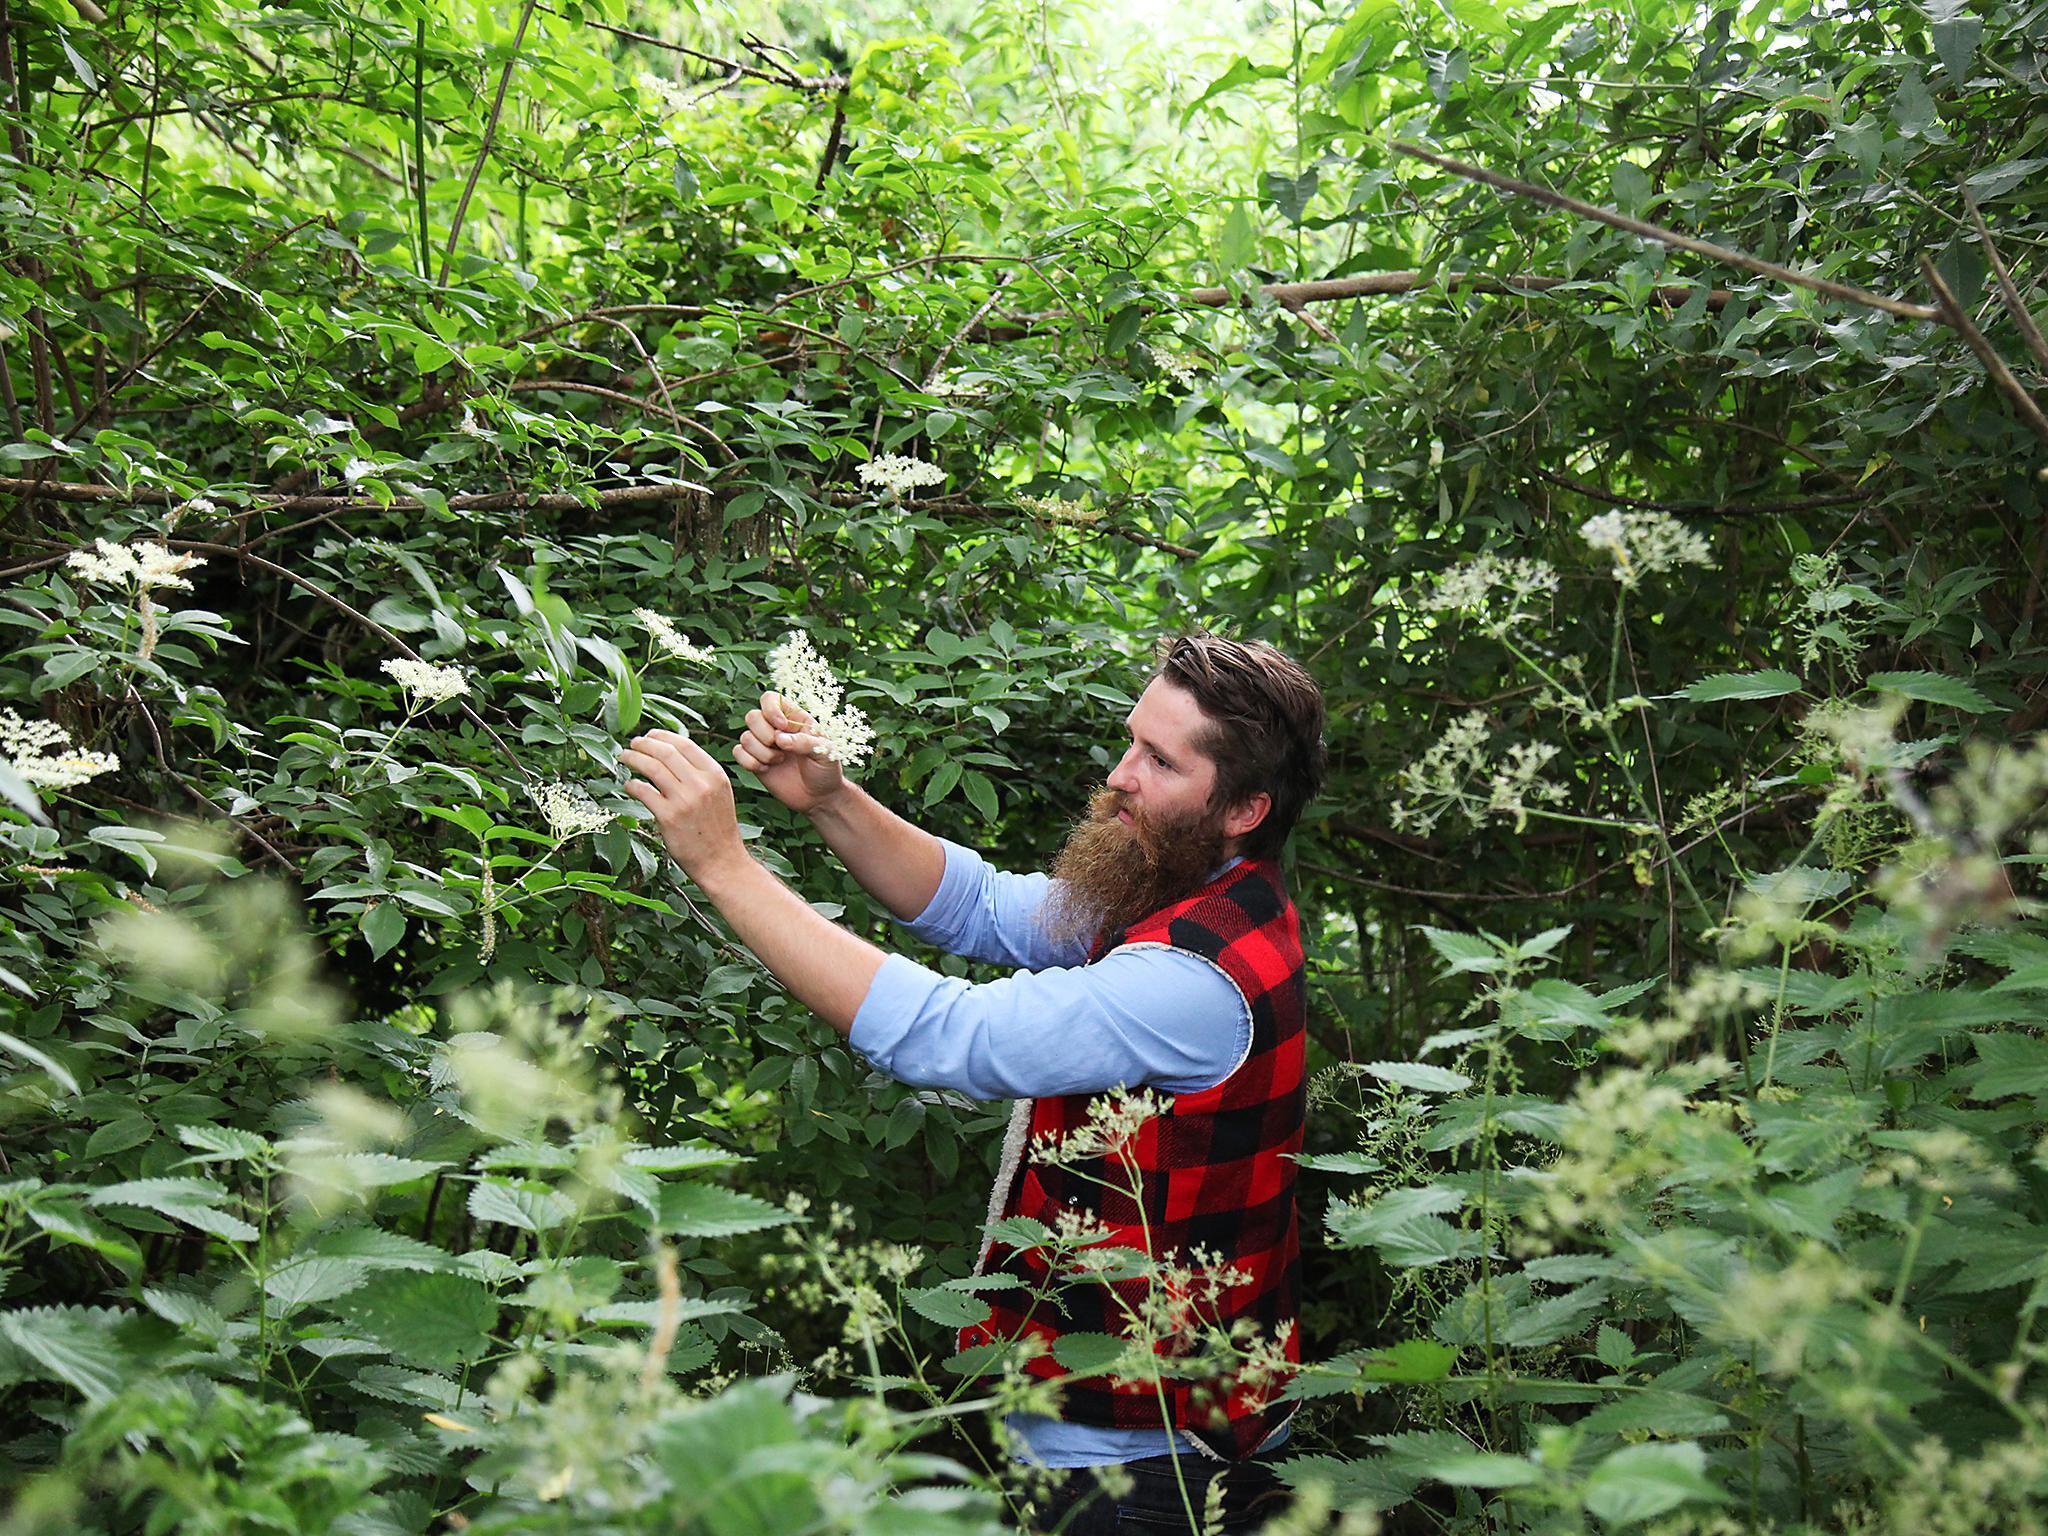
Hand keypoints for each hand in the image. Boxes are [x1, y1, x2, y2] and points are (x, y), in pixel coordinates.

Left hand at [619, 728, 746, 879]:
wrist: (722, 862)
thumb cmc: (717, 829)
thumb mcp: (719, 794)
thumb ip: (701, 775)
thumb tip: (672, 754)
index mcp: (715, 775)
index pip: (685, 744)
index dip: (663, 736)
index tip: (650, 735)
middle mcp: (701, 784)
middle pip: (665, 752)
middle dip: (644, 743)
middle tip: (632, 744)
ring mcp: (684, 800)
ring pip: (652, 767)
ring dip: (634, 758)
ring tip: (625, 757)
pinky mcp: (669, 817)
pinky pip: (644, 792)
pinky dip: (632, 785)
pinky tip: (629, 785)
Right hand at [733, 691, 847, 813]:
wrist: (819, 797)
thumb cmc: (826, 770)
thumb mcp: (825, 753)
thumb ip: (804, 742)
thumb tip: (780, 739)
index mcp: (794, 717)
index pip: (770, 699)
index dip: (771, 710)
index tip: (782, 727)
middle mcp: (775, 727)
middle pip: (752, 716)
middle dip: (764, 735)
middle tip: (782, 750)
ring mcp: (763, 744)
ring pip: (745, 737)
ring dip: (761, 753)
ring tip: (779, 761)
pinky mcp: (754, 760)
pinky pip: (738, 752)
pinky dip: (749, 762)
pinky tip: (766, 769)